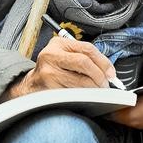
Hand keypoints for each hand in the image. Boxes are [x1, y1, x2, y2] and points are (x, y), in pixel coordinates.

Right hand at [1, 37, 115, 100]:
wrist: (30, 86)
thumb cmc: (52, 70)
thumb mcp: (64, 55)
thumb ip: (84, 57)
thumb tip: (108, 71)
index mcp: (58, 44)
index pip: (87, 49)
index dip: (103, 62)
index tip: (111, 73)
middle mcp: (51, 56)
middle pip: (84, 62)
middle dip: (100, 75)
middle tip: (105, 84)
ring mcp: (48, 73)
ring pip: (80, 81)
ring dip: (94, 89)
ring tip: (97, 92)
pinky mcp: (48, 90)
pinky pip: (73, 94)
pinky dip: (84, 97)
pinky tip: (86, 97)